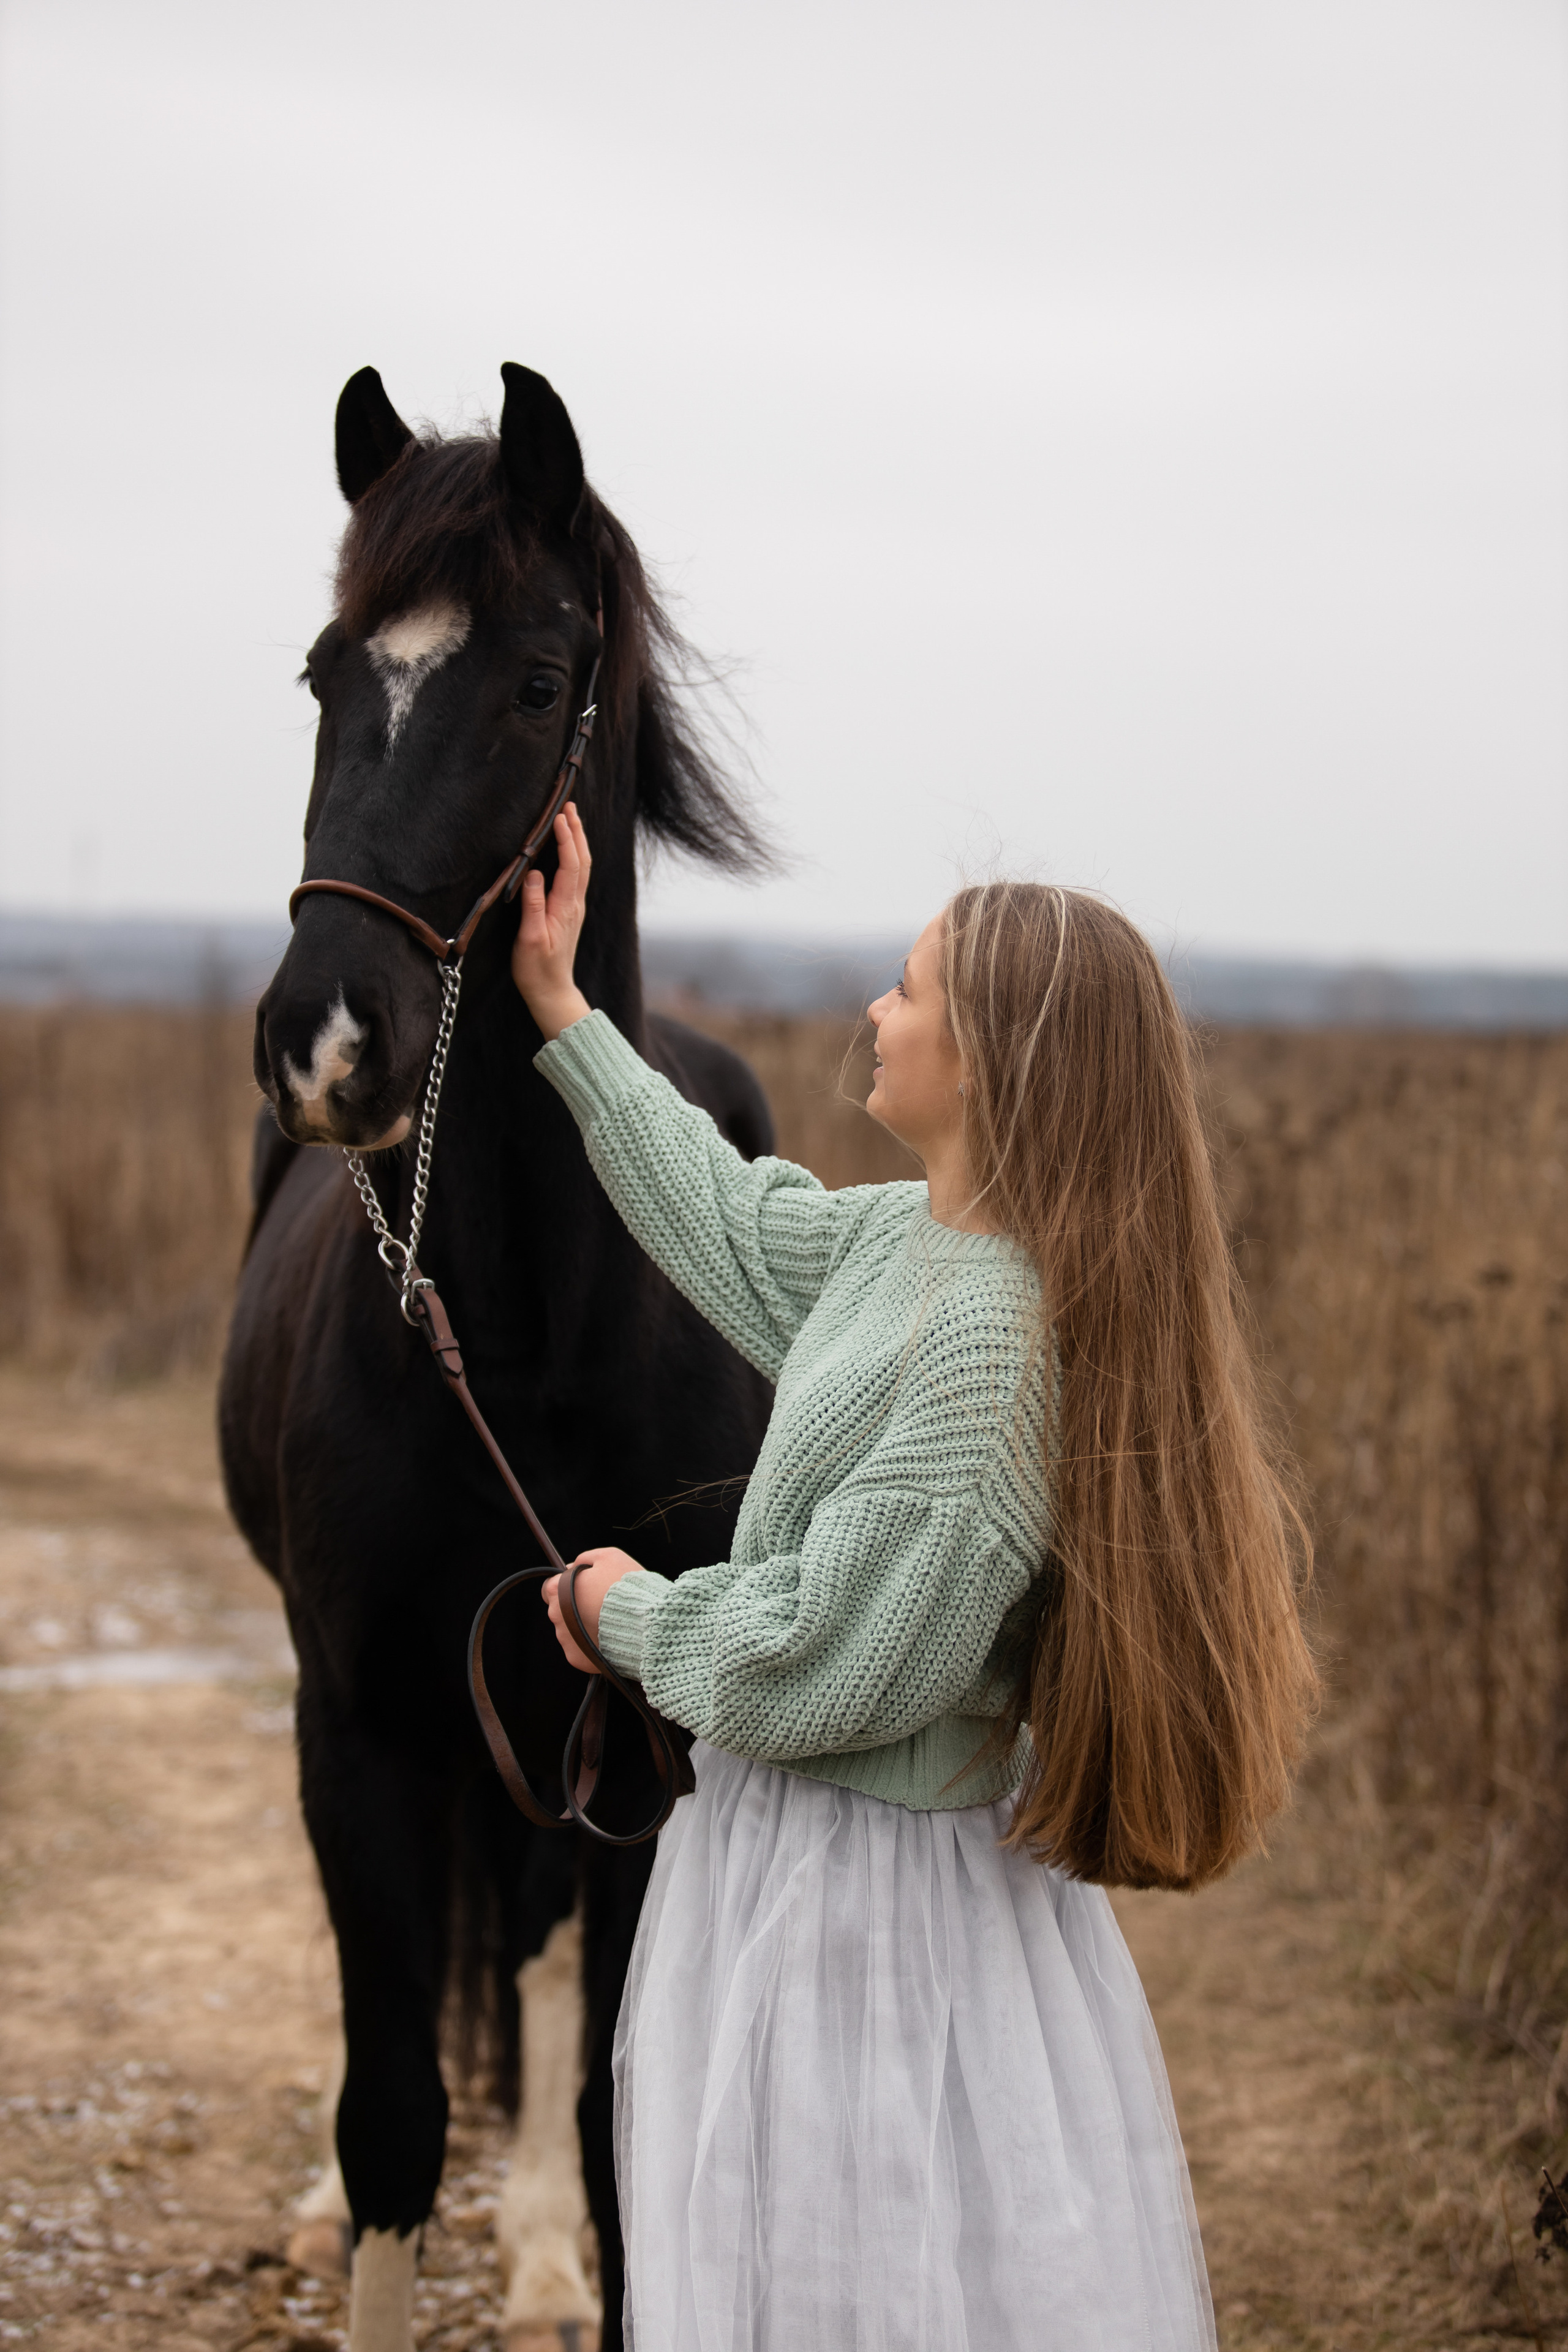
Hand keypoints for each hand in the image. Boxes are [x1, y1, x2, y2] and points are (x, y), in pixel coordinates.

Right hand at [511, 803, 592, 1040]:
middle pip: (582, 860)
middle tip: (569, 805)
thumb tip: (535, 874)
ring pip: (581, 867)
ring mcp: (574, 908)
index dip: (566, 838)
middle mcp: (574, 904)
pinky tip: (568, 849)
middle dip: (577, 831)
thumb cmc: (537, 969)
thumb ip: (533, 906)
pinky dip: (574, 855)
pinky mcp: (569, 912)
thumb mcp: (530, 939)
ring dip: (577, 840)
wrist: (551, 992)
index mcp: (565, 908)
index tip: (559, 816)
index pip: (570, 865)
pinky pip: (576, 876)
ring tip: (570, 818)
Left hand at [542, 1547, 644, 1672]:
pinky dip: (592, 1644)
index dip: (568, 1585)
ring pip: (571, 1630)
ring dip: (584, 1625)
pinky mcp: (577, 1659)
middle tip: (601, 1603)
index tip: (584, 1587)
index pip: (550, 1586)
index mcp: (558, 1590)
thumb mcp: (608, 1557)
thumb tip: (572, 1566)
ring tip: (609, 1621)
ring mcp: (565, 1640)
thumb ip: (584, 1559)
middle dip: (577, 1606)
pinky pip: (581, 1649)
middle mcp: (556, 1616)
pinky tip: (609, 1637)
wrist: (646, 1623)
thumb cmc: (627, 1587)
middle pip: (560, 1609)